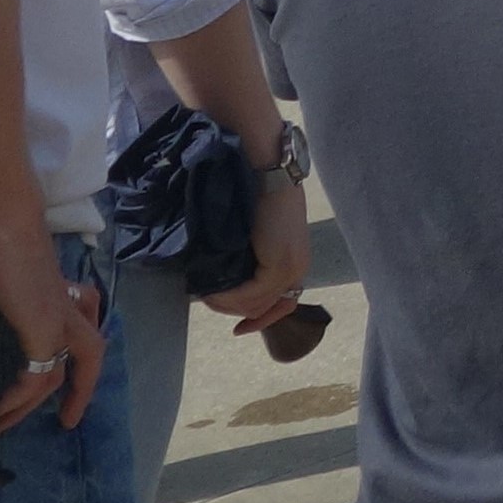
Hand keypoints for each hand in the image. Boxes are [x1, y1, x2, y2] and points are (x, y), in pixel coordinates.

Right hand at [0, 228, 104, 433]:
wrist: (6, 222)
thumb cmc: (1, 242)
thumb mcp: (5, 279)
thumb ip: (1, 301)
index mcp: (65, 294)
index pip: (85, 330)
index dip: (80, 359)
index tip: (67, 383)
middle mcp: (70, 309)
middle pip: (90, 356)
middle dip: (81, 392)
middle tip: (67, 420)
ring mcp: (60, 320)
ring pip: (61, 375)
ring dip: (27, 407)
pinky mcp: (45, 330)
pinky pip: (35, 379)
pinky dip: (13, 399)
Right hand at [205, 174, 312, 335]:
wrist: (273, 174)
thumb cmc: (265, 196)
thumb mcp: (265, 233)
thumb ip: (259, 257)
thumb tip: (236, 278)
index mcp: (298, 263)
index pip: (285, 305)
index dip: (261, 320)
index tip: (238, 328)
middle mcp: (298, 270)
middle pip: (265, 307)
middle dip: (235, 311)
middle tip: (209, 302)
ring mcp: (290, 270)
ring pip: (255, 303)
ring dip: (227, 304)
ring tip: (204, 295)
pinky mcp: (277, 267)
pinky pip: (250, 294)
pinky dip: (229, 297)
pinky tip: (211, 291)